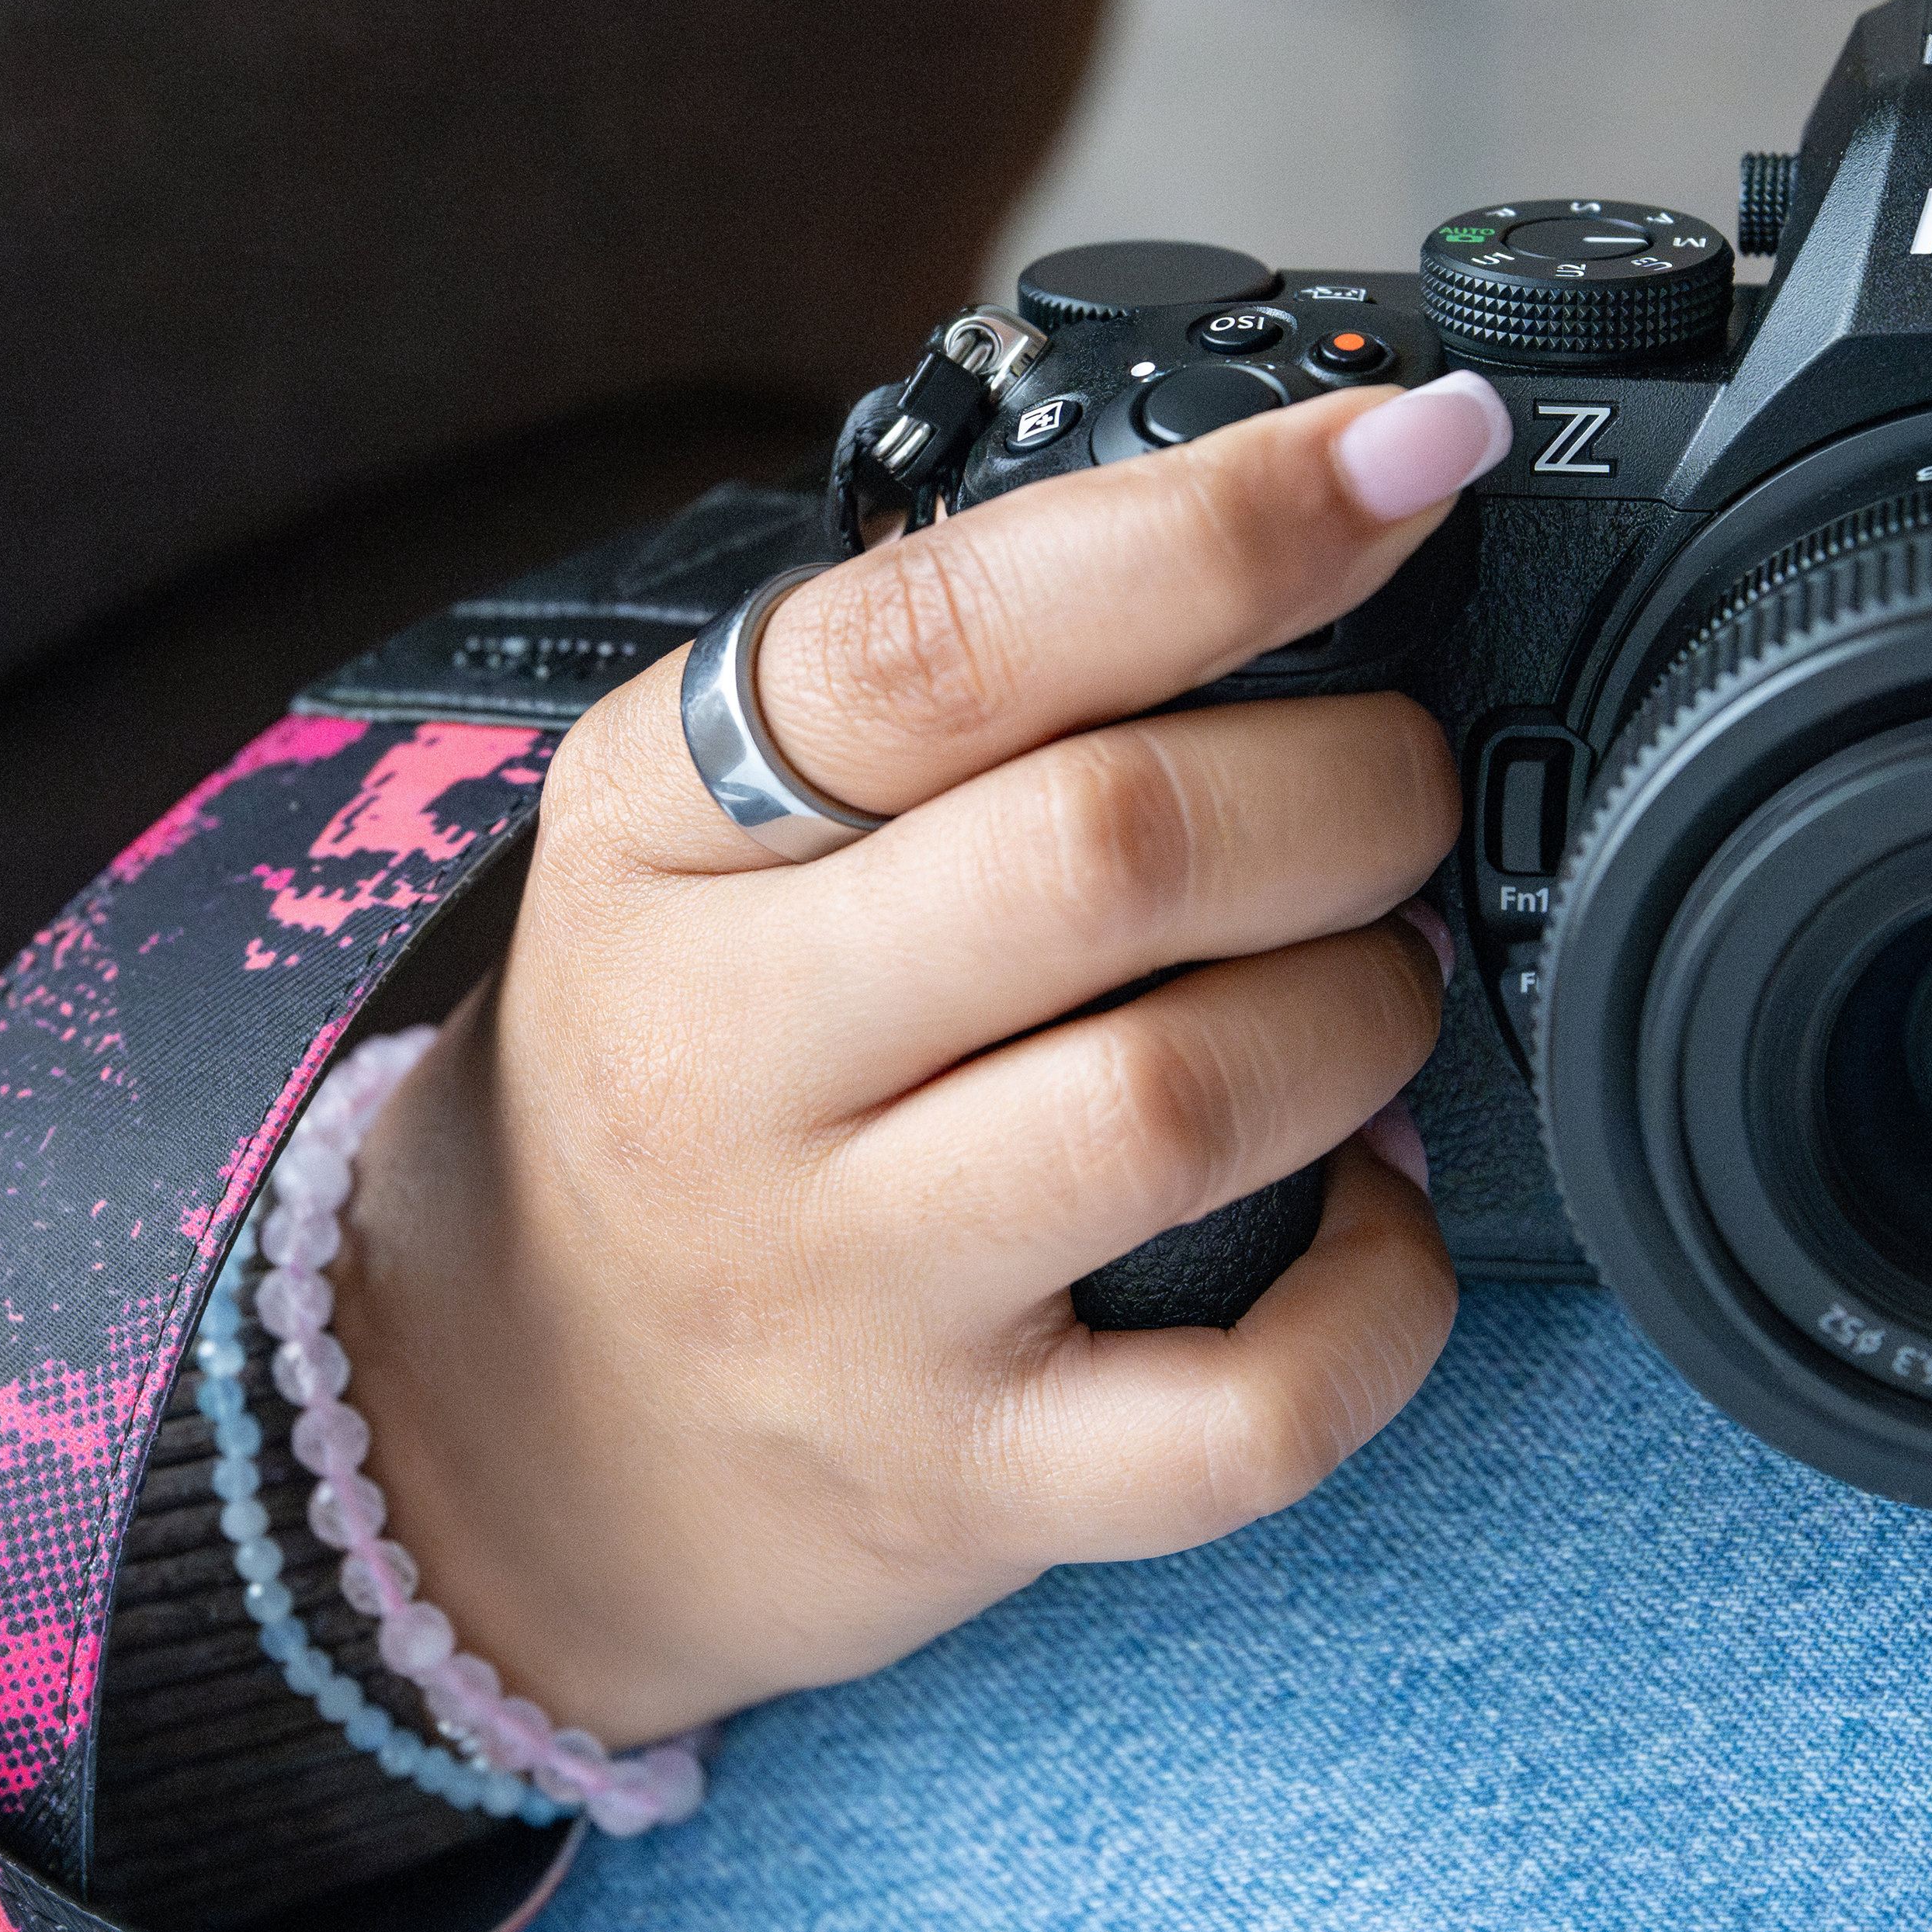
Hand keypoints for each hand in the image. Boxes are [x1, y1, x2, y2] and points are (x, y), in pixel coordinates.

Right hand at [330, 372, 1515, 1743]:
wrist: (520, 1426)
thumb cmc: (683, 1071)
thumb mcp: (696, 834)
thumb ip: (928, 689)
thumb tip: (1285, 524)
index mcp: (665, 830)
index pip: (952, 638)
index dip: (1224, 529)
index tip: (1411, 455)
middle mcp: (729, 1055)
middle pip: (1112, 848)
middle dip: (1348, 785)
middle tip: (1389, 790)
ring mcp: (840, 1284)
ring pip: (1194, 1097)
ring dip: (1369, 1011)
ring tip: (1371, 987)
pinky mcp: (958, 1476)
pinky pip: (1247, 1409)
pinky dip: (1381, 1297)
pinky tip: (1370, 1218)